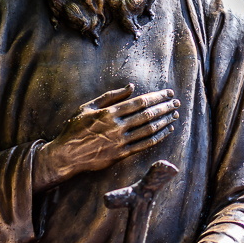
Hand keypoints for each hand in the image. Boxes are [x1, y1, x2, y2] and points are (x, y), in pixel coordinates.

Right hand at [34, 85, 178, 189]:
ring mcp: (120, 142)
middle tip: (176, 102)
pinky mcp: (121, 155)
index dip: (156, 97)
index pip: (140, 102)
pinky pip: (144, 145)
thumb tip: (131, 87)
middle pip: (147, 115)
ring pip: (148, 130)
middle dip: (164, 107)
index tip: (167, 93)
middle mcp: (117, 127)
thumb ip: (110, 96)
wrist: (67, 155)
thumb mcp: (87, 107)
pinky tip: (166, 131)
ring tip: (174, 115)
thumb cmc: (75, 129)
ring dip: (164, 121)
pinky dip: (158, 137)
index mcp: (110, 113)